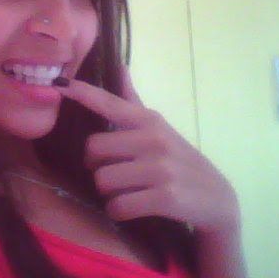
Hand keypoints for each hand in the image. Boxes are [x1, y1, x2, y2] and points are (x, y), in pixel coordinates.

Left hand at [53, 64, 240, 235]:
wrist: (218, 199)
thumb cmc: (179, 160)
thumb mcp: (159, 128)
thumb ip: (133, 101)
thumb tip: (120, 66)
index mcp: (149, 121)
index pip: (110, 103)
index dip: (83, 94)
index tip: (61, 84)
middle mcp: (153, 139)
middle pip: (93, 149)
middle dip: (96, 166)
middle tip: (112, 171)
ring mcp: (160, 168)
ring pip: (102, 180)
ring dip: (108, 192)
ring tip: (127, 191)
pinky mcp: (165, 198)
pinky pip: (118, 206)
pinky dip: (118, 211)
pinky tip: (131, 208)